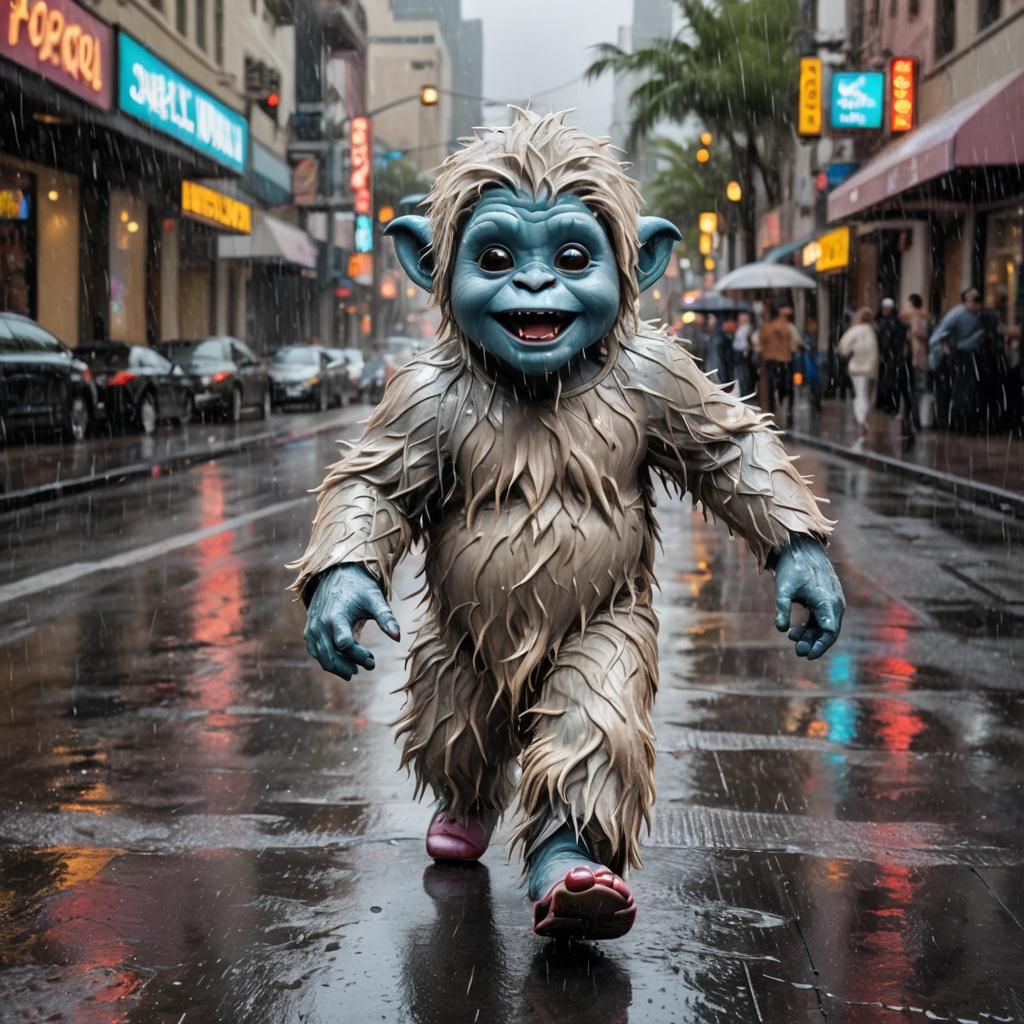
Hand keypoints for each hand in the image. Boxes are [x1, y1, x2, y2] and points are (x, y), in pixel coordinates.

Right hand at [305, 563, 400, 678]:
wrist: (336, 573)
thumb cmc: (358, 586)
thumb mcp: (374, 599)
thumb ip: (386, 617)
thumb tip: (398, 638)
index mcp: (335, 616)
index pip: (345, 644)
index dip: (359, 655)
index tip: (372, 660)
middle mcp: (320, 624)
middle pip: (331, 656)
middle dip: (349, 666)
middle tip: (369, 666)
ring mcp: (312, 628)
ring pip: (322, 657)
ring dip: (339, 667)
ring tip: (356, 670)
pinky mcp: (310, 630)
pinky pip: (315, 652)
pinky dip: (328, 660)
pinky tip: (343, 663)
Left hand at [773, 535, 844, 659]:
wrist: (801, 546)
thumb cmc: (793, 566)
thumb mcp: (783, 588)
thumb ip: (782, 608)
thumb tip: (780, 629)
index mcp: (828, 602)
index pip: (830, 632)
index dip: (820, 646)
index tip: (807, 655)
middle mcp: (835, 603)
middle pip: (829, 631)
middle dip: (814, 644)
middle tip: (797, 651)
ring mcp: (833, 600)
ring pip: (825, 625)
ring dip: (811, 635)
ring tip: (792, 638)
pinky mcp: (827, 598)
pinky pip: (823, 618)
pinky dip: (811, 626)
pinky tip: (795, 631)